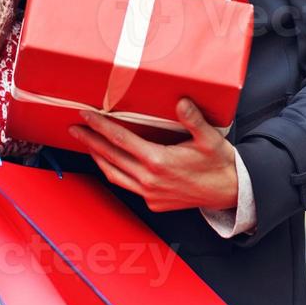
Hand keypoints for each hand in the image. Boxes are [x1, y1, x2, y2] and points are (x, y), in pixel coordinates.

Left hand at [68, 98, 238, 212]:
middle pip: (111, 157)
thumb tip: (181, 102)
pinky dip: (114, 172)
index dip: (100, 126)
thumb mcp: (209, 138)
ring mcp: (150, 194)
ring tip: (86, 144)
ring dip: (98, 158)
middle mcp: (150, 180)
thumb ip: (193, 119)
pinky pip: (126, 185)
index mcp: (159, 162)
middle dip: (90, 141)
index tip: (86, 116)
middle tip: (74, 128)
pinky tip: (110, 162)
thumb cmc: (219, 163)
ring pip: (114, 174)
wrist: (230, 192)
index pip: (121, 140)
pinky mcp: (154, 202)